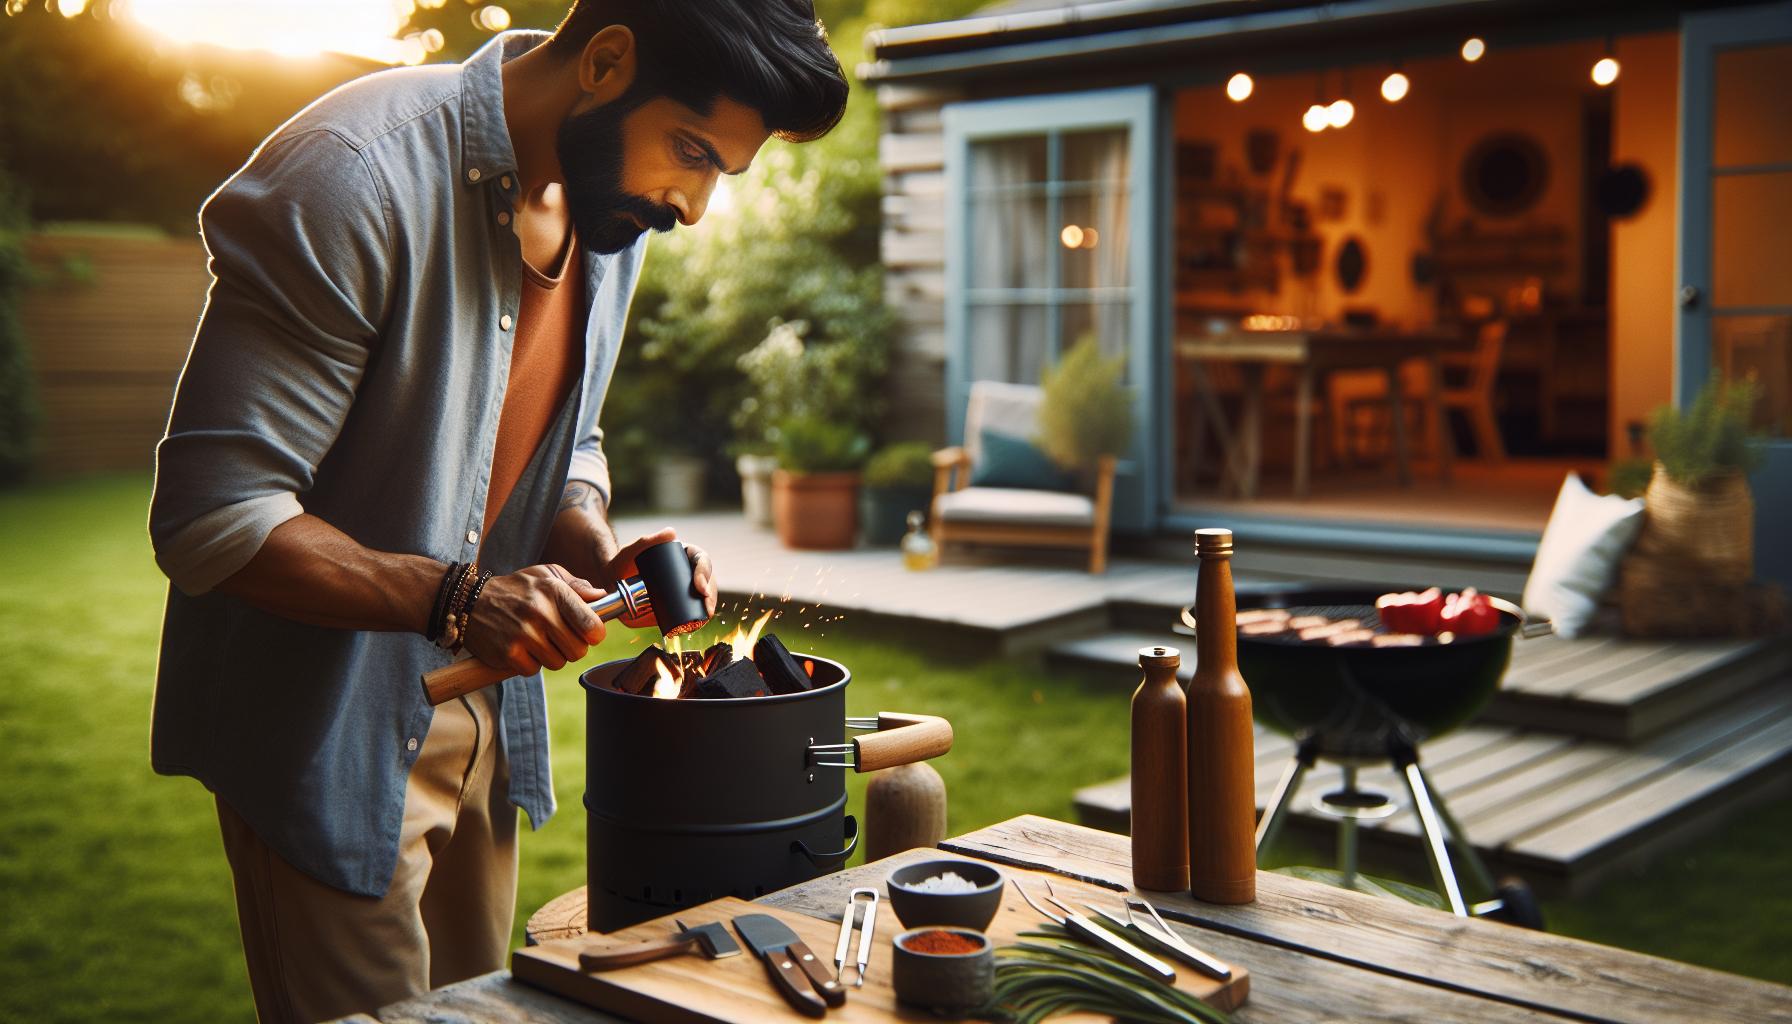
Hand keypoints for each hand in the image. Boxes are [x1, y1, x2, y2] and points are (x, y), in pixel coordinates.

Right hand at [461, 564, 605, 676]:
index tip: (588, 633)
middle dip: (571, 647)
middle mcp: (540, 612)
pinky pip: (533, 670)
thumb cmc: (515, 589)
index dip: (594, 633)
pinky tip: (520, 648)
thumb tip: (603, 598)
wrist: (468, 601)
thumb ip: (576, 586)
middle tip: (557, 637)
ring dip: (550, 656)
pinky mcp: (508, 653)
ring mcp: (523, 634)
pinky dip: (529, 663)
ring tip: (536, 640)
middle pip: (578, 650)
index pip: (592, 624)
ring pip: (557, 662)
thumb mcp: (545, 575)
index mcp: (554, 591)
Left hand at [603, 527, 717, 629]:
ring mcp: (683, 589)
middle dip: (711, 595)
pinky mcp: (676, 605)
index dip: (705, 573)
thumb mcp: (633, 550)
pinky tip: (699, 624)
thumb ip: (648, 539)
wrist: (611, 584)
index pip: (701, 561)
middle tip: (706, 608)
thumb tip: (672, 533)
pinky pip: (693, 612)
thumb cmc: (623, 563)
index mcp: (682, 555)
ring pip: (704, 597)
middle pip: (708, 581)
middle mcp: (686, 572)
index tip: (700, 588)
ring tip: (703, 618)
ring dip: (708, 608)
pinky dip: (698, 619)